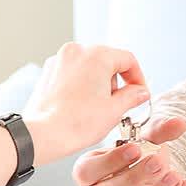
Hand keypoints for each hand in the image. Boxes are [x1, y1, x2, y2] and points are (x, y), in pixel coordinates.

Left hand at [19, 43, 151, 165]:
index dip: (138, 78)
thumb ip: (133, 96)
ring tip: (98, 108)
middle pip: (108, 61)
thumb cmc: (76, 123)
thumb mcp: (115, 110)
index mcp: (97, 56)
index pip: (128, 59)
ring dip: (99, 83)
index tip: (140, 93)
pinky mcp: (49, 72)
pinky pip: (73, 73)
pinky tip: (82, 106)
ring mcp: (60, 60)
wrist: (44, 134)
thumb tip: (140, 92)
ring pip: (89, 67)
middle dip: (117, 82)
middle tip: (119, 104)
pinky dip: (81, 85)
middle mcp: (77, 51)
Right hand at [73, 116, 185, 185]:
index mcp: (87, 174)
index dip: (110, 161)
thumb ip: (159, 132)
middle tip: (158, 163)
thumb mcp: (144, 143)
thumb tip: (180, 123)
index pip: (86, 172)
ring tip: (175, 178)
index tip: (136, 148)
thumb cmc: (137, 160)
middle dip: (132, 179)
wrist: (150, 184)